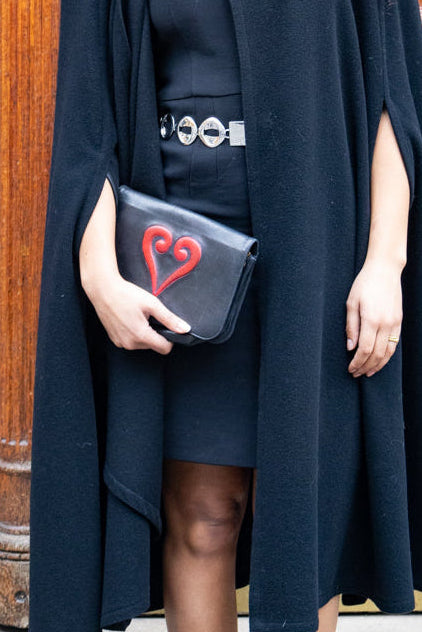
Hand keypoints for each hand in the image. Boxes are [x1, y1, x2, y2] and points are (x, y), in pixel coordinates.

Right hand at [83, 272, 190, 354]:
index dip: (170, 338)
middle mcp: (130, 344)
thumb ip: (169, 319)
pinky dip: (134, 333)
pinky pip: (131, 341)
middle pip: (153, 345)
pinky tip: (129, 319)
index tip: (165, 325)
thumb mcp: (152, 304)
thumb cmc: (126, 294)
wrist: (103, 290)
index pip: (165, 348)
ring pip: (142, 344)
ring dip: (144, 333)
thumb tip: (185, 329)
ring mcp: (121, 343)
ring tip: (137, 316)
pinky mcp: (115, 340)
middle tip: (148, 316)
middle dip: (155, 333)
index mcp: (141, 336)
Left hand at [345, 259, 402, 377]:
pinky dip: (387, 355)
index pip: (365, 349)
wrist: (385, 270)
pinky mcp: (399, 321)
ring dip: (378, 365)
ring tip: (367, 372)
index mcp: (371, 319)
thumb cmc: (364, 284)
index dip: (357, 362)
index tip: (350, 369)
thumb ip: (351, 326)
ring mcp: (394, 323)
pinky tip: (379, 360)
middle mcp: (385, 323)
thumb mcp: (351, 303)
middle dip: (365, 367)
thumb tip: (350, 347)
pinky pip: (395, 344)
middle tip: (356, 374)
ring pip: (388, 352)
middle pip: (377, 354)